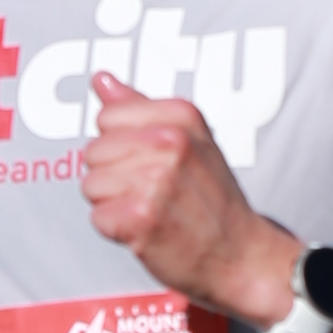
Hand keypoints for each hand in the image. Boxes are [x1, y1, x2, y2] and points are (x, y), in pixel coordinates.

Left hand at [79, 76, 294, 321]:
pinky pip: (98, 217)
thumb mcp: (189, 139)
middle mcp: (169, 142)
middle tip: (152, 192)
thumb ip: (139, 107)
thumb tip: (101, 79)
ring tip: (150, 210)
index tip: (151, 162)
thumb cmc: (212, 198)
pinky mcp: (141, 218)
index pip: (108, 117)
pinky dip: (117, 231)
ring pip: (91, 185)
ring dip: (114, 204)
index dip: (121, 144)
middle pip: (93, 151)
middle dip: (114, 176)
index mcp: (181, 115)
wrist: (241, 254)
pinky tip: (146, 230)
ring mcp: (155, 180)